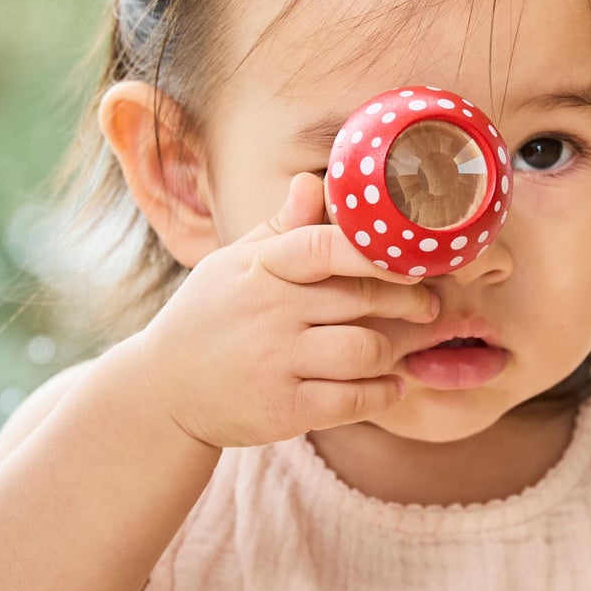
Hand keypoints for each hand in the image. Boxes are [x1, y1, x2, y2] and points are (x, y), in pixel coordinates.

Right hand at [135, 170, 438, 449]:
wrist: (162, 390)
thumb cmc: (208, 318)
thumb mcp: (232, 266)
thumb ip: (279, 230)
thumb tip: (313, 181)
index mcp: (261, 270)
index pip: (324, 246)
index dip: (376, 251)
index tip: (412, 259)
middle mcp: (269, 312)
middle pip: (361, 298)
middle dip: (406, 301)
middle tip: (428, 304)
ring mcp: (276, 362)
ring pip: (365, 350)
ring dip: (393, 352)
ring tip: (400, 348)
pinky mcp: (284, 409)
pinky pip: (354, 399)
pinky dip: (383, 393)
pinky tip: (391, 386)